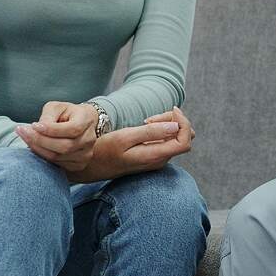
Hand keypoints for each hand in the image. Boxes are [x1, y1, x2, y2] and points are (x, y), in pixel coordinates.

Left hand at [16, 101, 98, 172]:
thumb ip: (47, 116)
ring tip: (25, 137)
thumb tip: (37, 128)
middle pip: (64, 146)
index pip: (71, 129)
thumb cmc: (66, 113)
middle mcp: (89, 139)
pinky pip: (57, 164)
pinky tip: (35, 147)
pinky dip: (43, 156)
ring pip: (58, 157)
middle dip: (40, 140)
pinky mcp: (78, 165)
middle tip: (23, 132)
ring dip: (38, 148)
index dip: (51, 130)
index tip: (33, 125)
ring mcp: (85, 154)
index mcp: (86, 120)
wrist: (81, 124)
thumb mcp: (56, 107)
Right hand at [66, 107, 194, 183]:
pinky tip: (144, 126)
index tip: (170, 110)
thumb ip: (152, 133)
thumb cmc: (104, 150)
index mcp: (155, 157)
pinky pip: (166, 141)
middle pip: (183, 137)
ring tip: (146, 121)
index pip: (185, 141)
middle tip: (151, 117)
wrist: (91, 166)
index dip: (183, 122)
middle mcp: (160, 161)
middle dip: (174, 121)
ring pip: (175, 138)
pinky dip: (160, 130)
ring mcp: (157, 160)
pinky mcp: (152, 157)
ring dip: (167, 124)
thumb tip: (176, 126)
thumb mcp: (125, 137)